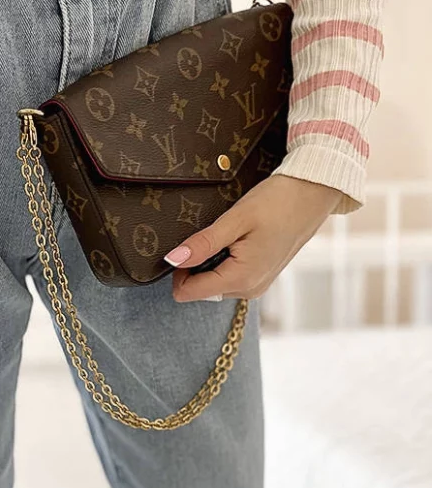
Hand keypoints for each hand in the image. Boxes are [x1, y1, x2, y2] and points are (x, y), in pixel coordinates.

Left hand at [165, 174, 344, 301]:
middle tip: (216, 234)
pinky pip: (230, 276)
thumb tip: (173, 259)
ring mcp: (257, 285)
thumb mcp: (235, 220)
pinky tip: (240, 239)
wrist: (314, 194)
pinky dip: (225, 260)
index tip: (188, 245)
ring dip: (212, 261)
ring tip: (231, 234)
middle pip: (200, 288)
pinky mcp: (262, 277)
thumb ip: (203, 244)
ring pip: (214, 282)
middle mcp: (249, 289)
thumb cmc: (278, 202)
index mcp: (241, 279)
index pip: (188, 292)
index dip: (178, 270)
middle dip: (197, 264)